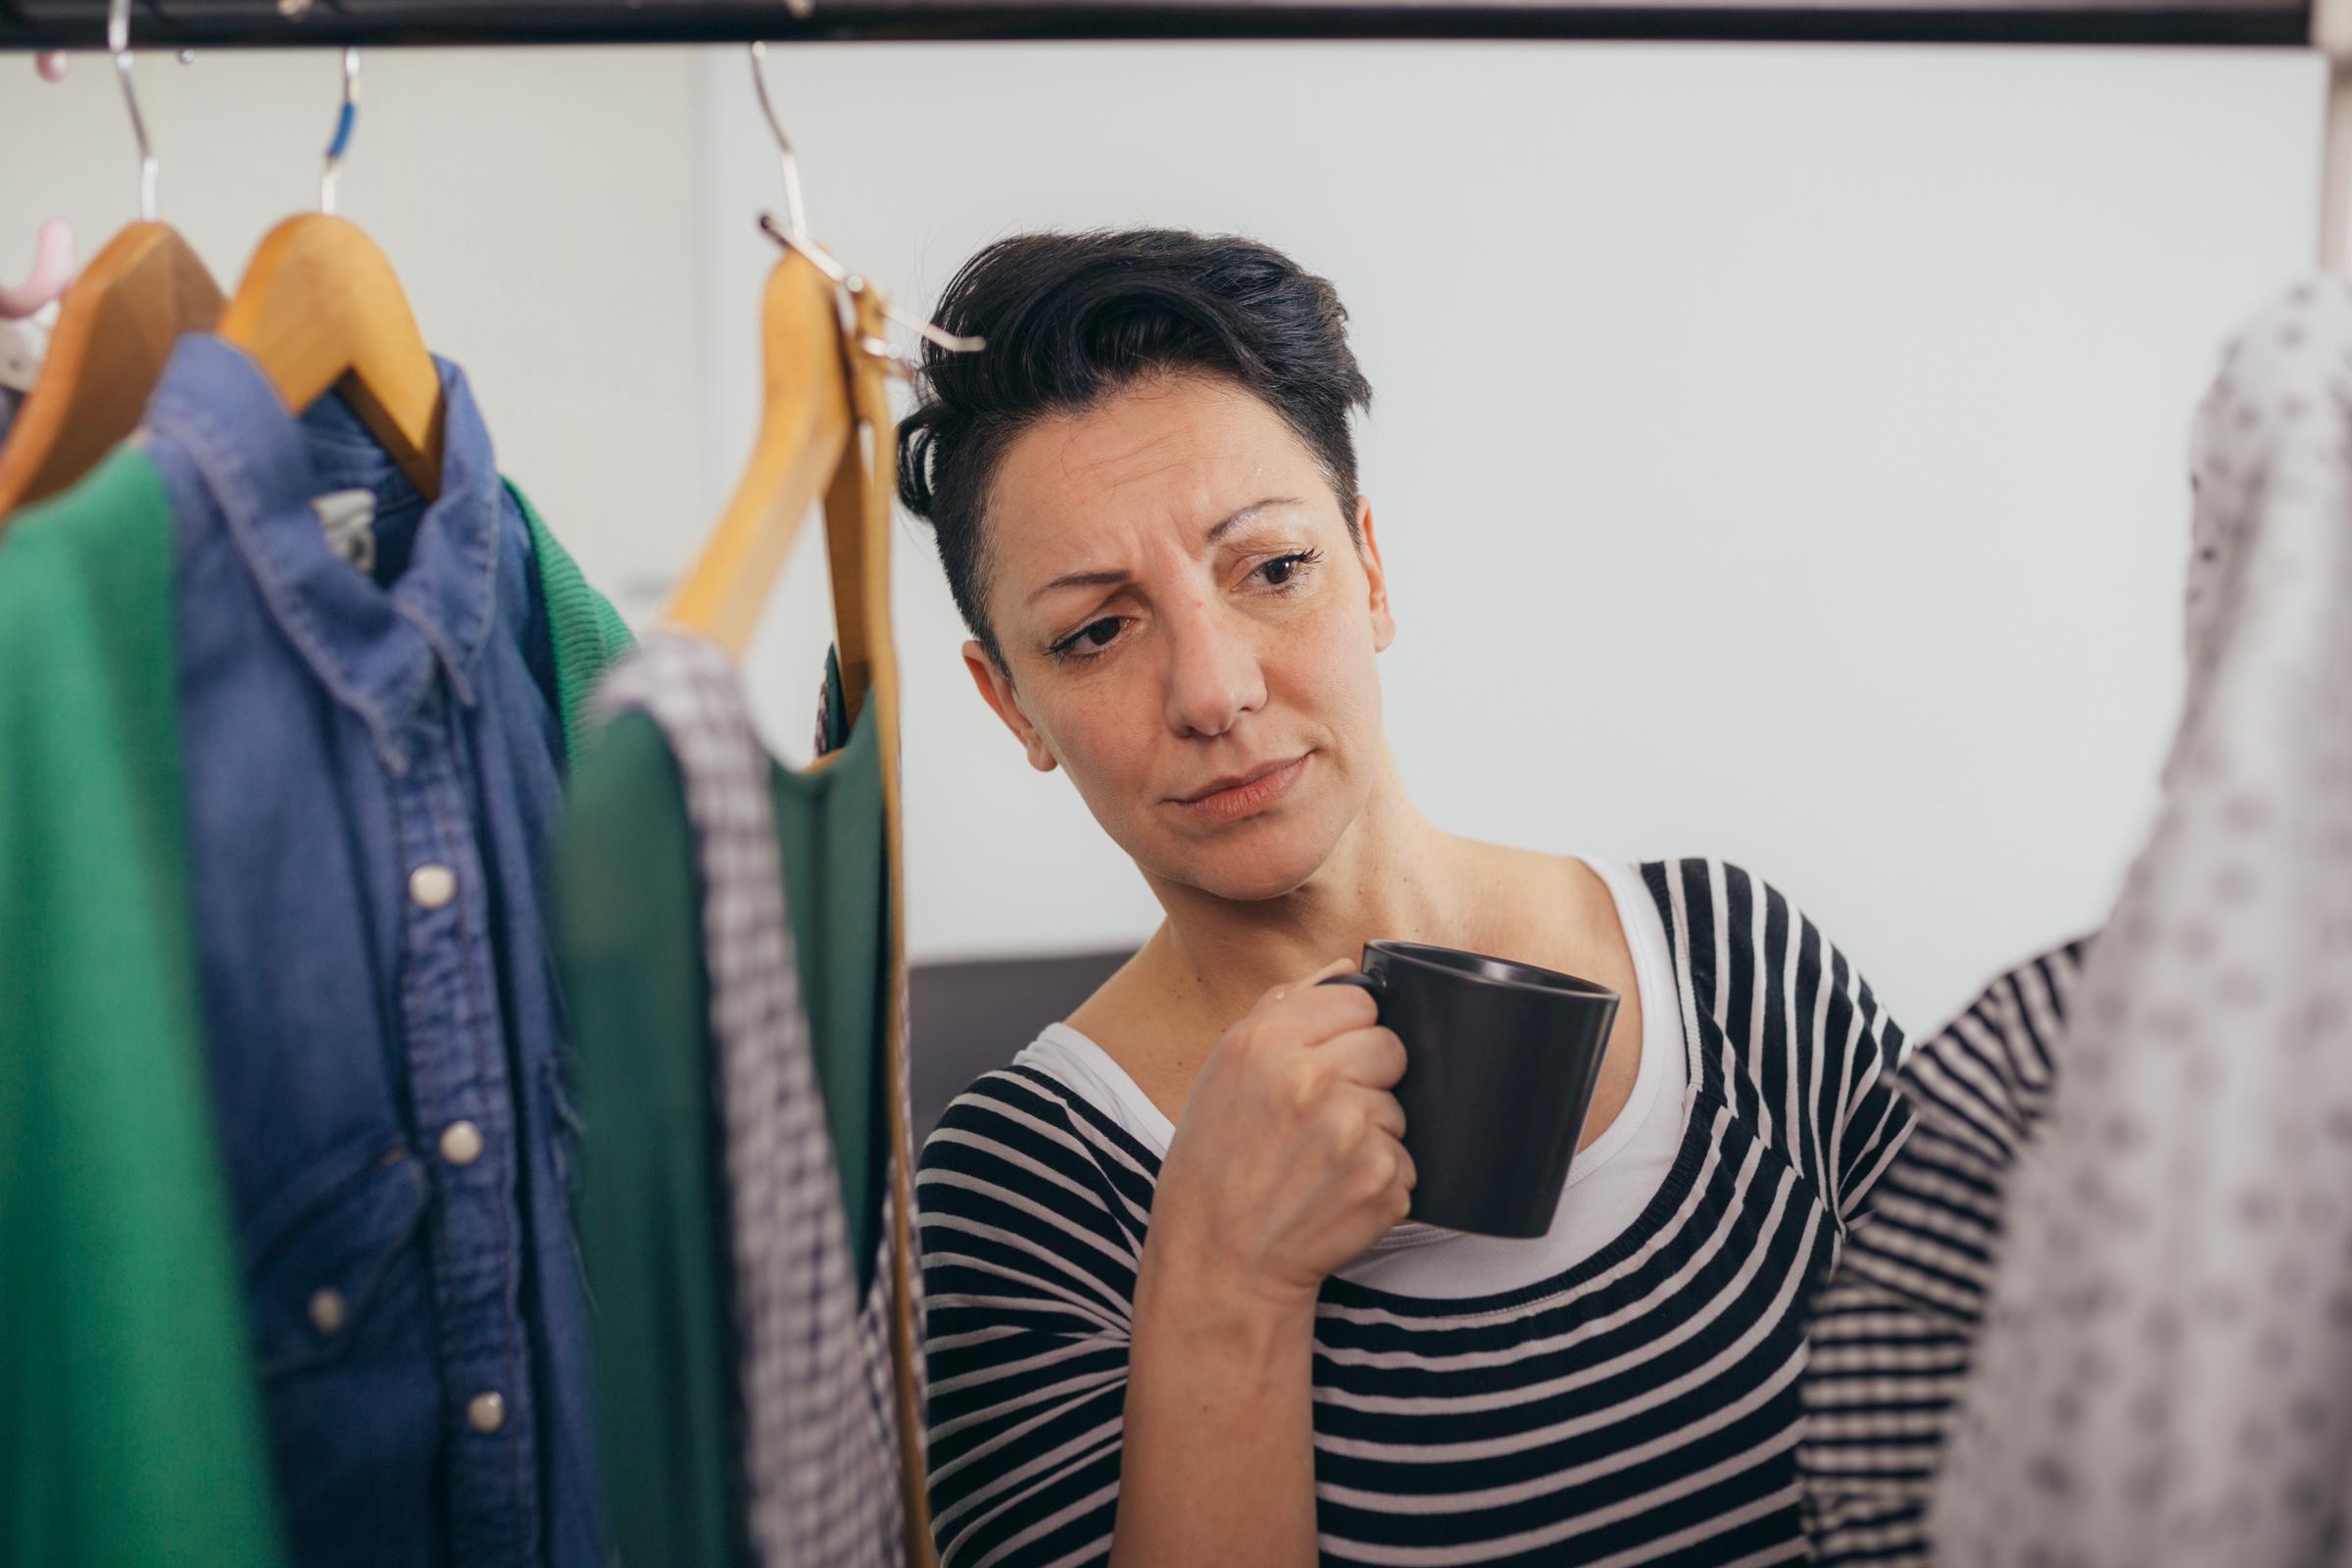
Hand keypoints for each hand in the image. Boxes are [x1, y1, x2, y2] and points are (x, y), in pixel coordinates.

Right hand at [1146, 960, 1413, 1314]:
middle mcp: (1312, 1080)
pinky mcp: (1382, 1183)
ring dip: (1373, 1134)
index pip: (1359, 1002)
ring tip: (1321, 1164)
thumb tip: (1347, 968)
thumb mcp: (1223, 1073)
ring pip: (1399, 1108)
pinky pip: (1407, 1162)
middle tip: (1323, 1118)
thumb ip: (1283, 1011)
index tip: (1322, 1063)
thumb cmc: (1215, 1167)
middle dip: (1368, 1078)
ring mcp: (1352, 1134)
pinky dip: (1380, 1181)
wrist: (1219, 1264)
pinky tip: (1336, 1195)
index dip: (1345, 1033)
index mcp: (1266, 1042)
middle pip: (1390, 1048)